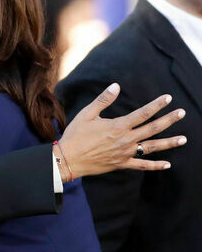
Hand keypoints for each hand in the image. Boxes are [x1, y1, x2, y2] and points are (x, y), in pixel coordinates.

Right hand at [59, 83, 186, 179]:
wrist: (67, 159)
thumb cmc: (75, 135)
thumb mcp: (87, 114)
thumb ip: (103, 100)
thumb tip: (116, 86)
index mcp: (118, 126)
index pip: (143, 113)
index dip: (156, 105)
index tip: (168, 98)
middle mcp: (125, 140)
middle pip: (152, 129)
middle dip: (168, 120)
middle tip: (182, 113)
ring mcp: (125, 153)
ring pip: (151, 148)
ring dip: (169, 143)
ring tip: (184, 138)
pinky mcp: (121, 164)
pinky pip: (141, 165)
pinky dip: (155, 166)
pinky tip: (167, 164)